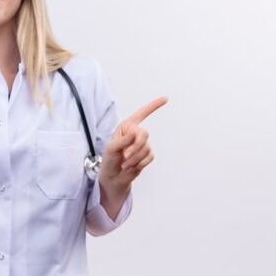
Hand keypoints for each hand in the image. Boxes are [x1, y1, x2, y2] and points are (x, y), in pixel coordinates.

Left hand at [98, 96, 167, 218]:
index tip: (166, 99)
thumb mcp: (111, 148)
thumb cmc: (109, 160)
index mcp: (126, 126)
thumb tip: (135, 133)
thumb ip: (122, 140)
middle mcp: (135, 133)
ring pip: (146, 147)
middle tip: (125, 156)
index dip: (153, 106)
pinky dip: (140, 163)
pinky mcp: (147, 155)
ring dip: (135, 158)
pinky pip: (150, 156)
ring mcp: (142, 144)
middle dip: (135, 147)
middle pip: (144, 134)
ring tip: (125, 164)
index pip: (141, 113)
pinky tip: (132, 167)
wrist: (113, 176)